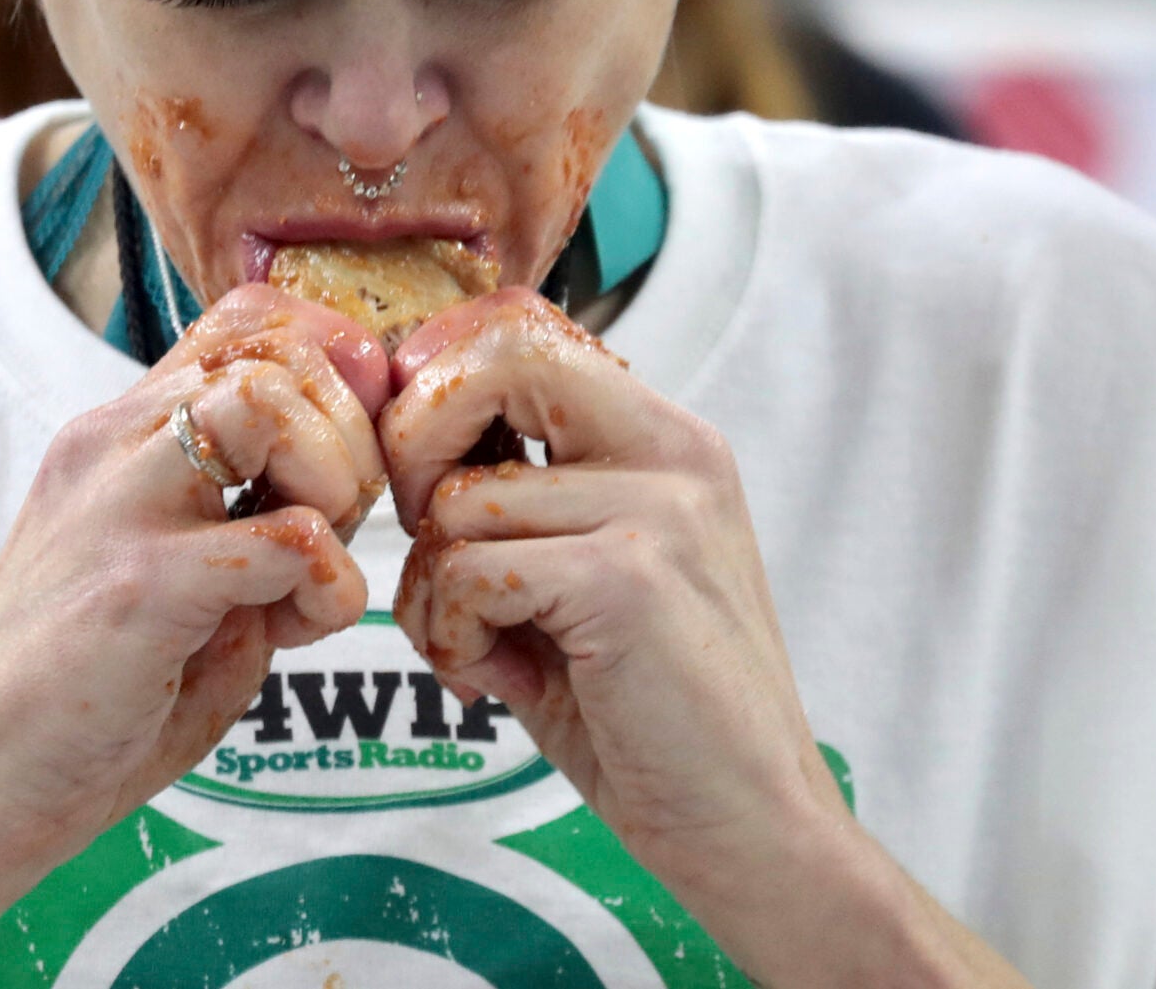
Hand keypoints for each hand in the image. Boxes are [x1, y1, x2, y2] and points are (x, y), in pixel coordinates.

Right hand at [0, 287, 388, 923]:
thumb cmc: (77, 700)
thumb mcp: (169, 579)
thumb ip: (244, 523)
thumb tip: (345, 494)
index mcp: (114, 438)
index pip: (244, 322)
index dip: (325, 368)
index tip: (343, 459)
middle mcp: (109, 446)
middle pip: (275, 345)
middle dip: (348, 431)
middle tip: (333, 524)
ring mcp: (117, 507)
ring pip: (272, 398)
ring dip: (333, 479)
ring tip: (310, 564)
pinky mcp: (140, 584)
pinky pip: (290, 536)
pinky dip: (327, 585)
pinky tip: (292, 632)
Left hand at [384, 291, 846, 926]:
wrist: (753, 829)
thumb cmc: (653, 717)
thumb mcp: (581, 580)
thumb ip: (514, 505)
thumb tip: (402, 445)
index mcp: (666, 439)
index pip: (525, 326)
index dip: (442, 377)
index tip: (419, 468)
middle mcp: (673, 450)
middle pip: (496, 356)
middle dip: (417, 442)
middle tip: (426, 538)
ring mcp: (658, 508)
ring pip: (457, 499)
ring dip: (431, 589)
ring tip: (479, 648)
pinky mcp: (628, 578)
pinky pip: (468, 570)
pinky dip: (453, 636)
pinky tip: (496, 680)